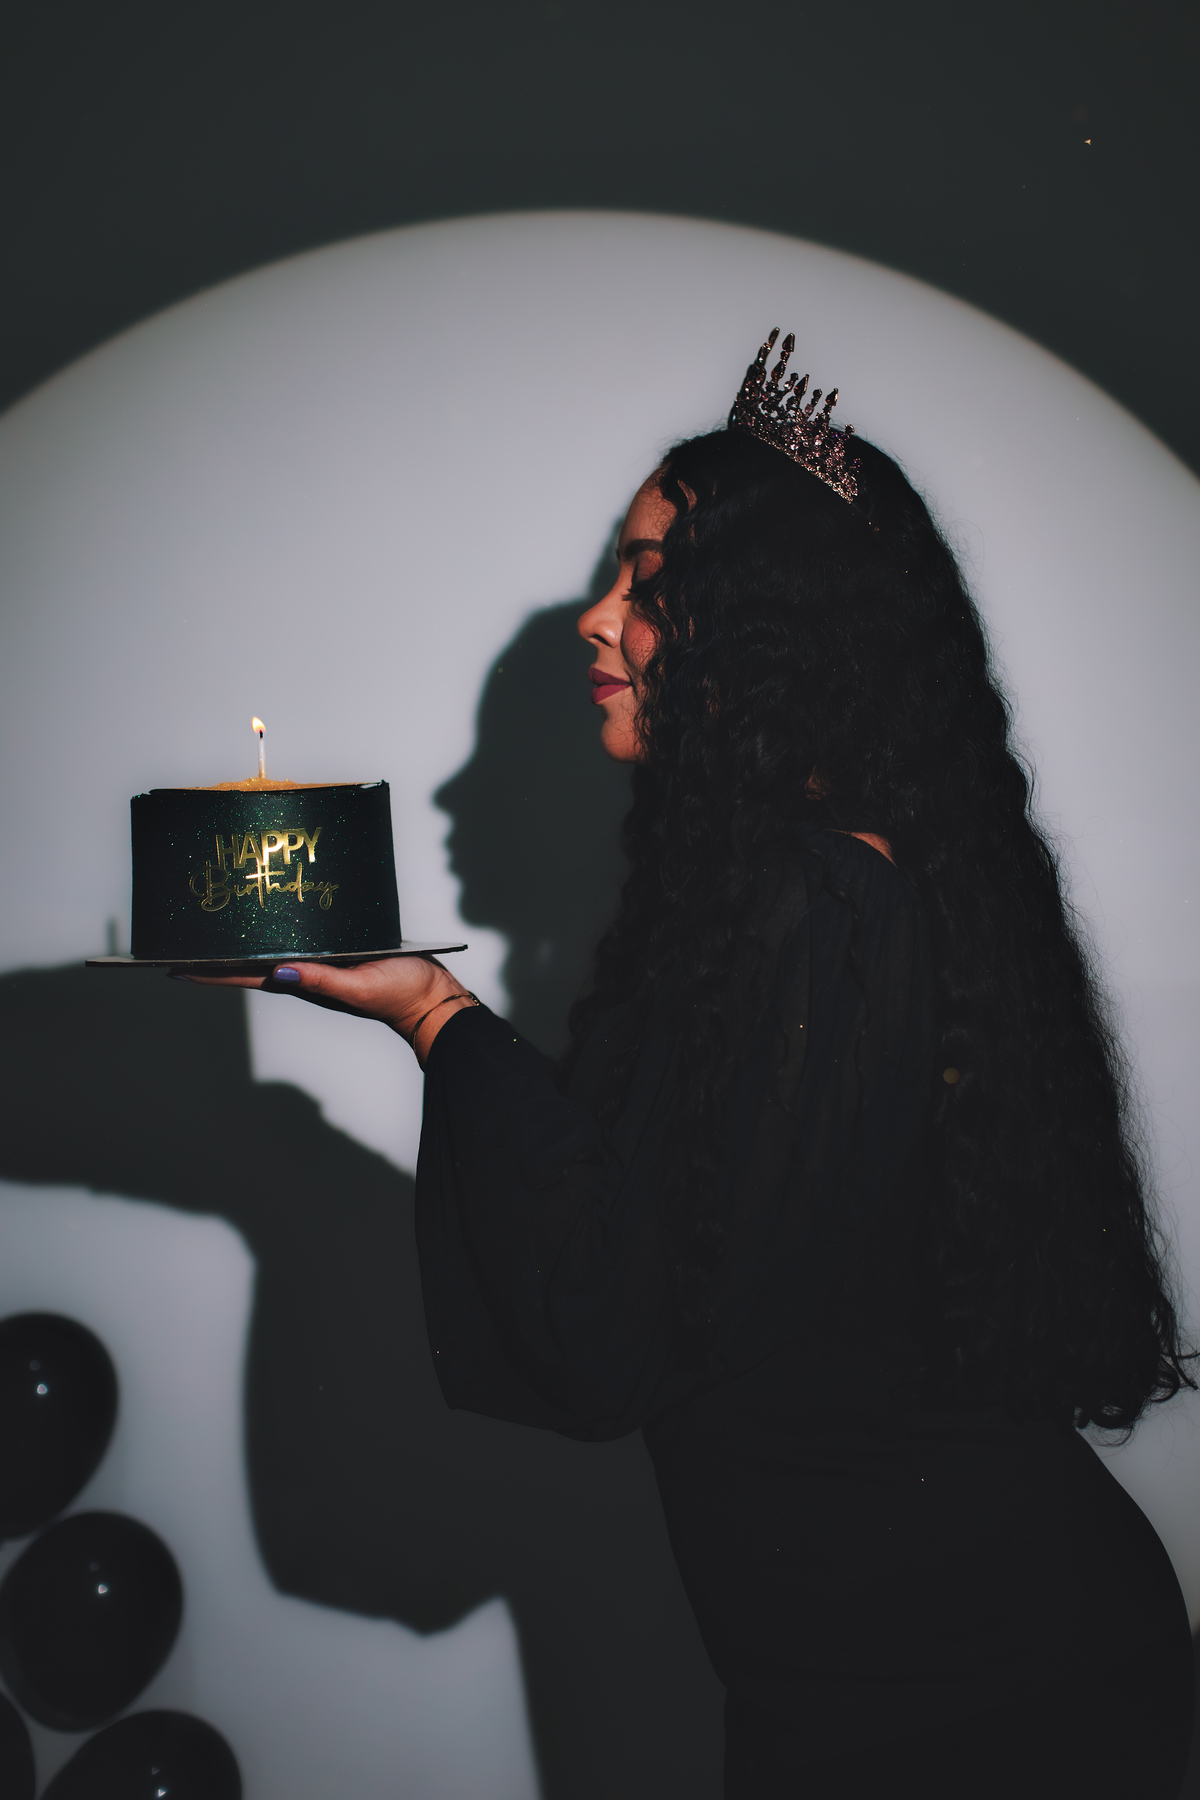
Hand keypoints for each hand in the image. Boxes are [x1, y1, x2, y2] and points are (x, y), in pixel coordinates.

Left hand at [179, 956, 475, 1062]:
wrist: (433, 999)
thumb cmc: (400, 995)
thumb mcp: (359, 986)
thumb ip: (321, 981)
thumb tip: (277, 974)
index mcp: (305, 984)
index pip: (245, 978)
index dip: (210, 973)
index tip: (176, 967)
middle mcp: (307, 974)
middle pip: (252, 965)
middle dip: (220, 956)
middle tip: (187, 939)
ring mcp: (322, 965)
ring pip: (273, 951)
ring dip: (245, 944)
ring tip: (218, 928)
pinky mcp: (341, 954)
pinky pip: (302, 942)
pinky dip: (281, 933)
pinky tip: (275, 922)